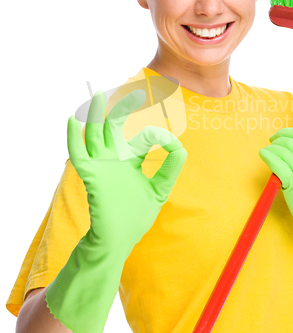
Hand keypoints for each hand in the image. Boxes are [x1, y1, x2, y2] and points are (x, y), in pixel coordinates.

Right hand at [67, 89, 186, 254]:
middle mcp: (115, 158)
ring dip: (95, 114)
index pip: (145, 137)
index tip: (174, 144)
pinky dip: (73, 138)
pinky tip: (71, 121)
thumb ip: (169, 169)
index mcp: (131, 160)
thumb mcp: (159, 190)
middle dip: (122, 109)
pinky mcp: (91, 175)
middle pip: (116, 127)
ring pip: (96, 133)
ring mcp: (102, 165)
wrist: (119, 239)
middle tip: (133, 93)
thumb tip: (180, 147)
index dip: (160, 136)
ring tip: (98, 95)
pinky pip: (78, 153)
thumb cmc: (136, 217)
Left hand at [259, 127, 292, 241]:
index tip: (277, 137)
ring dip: (270, 150)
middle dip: (276, 142)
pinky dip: (268, 157)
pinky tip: (264, 156)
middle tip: (271, 147)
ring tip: (267, 154)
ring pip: (281, 152)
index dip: (285, 133)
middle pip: (289, 142)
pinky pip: (277, 164)